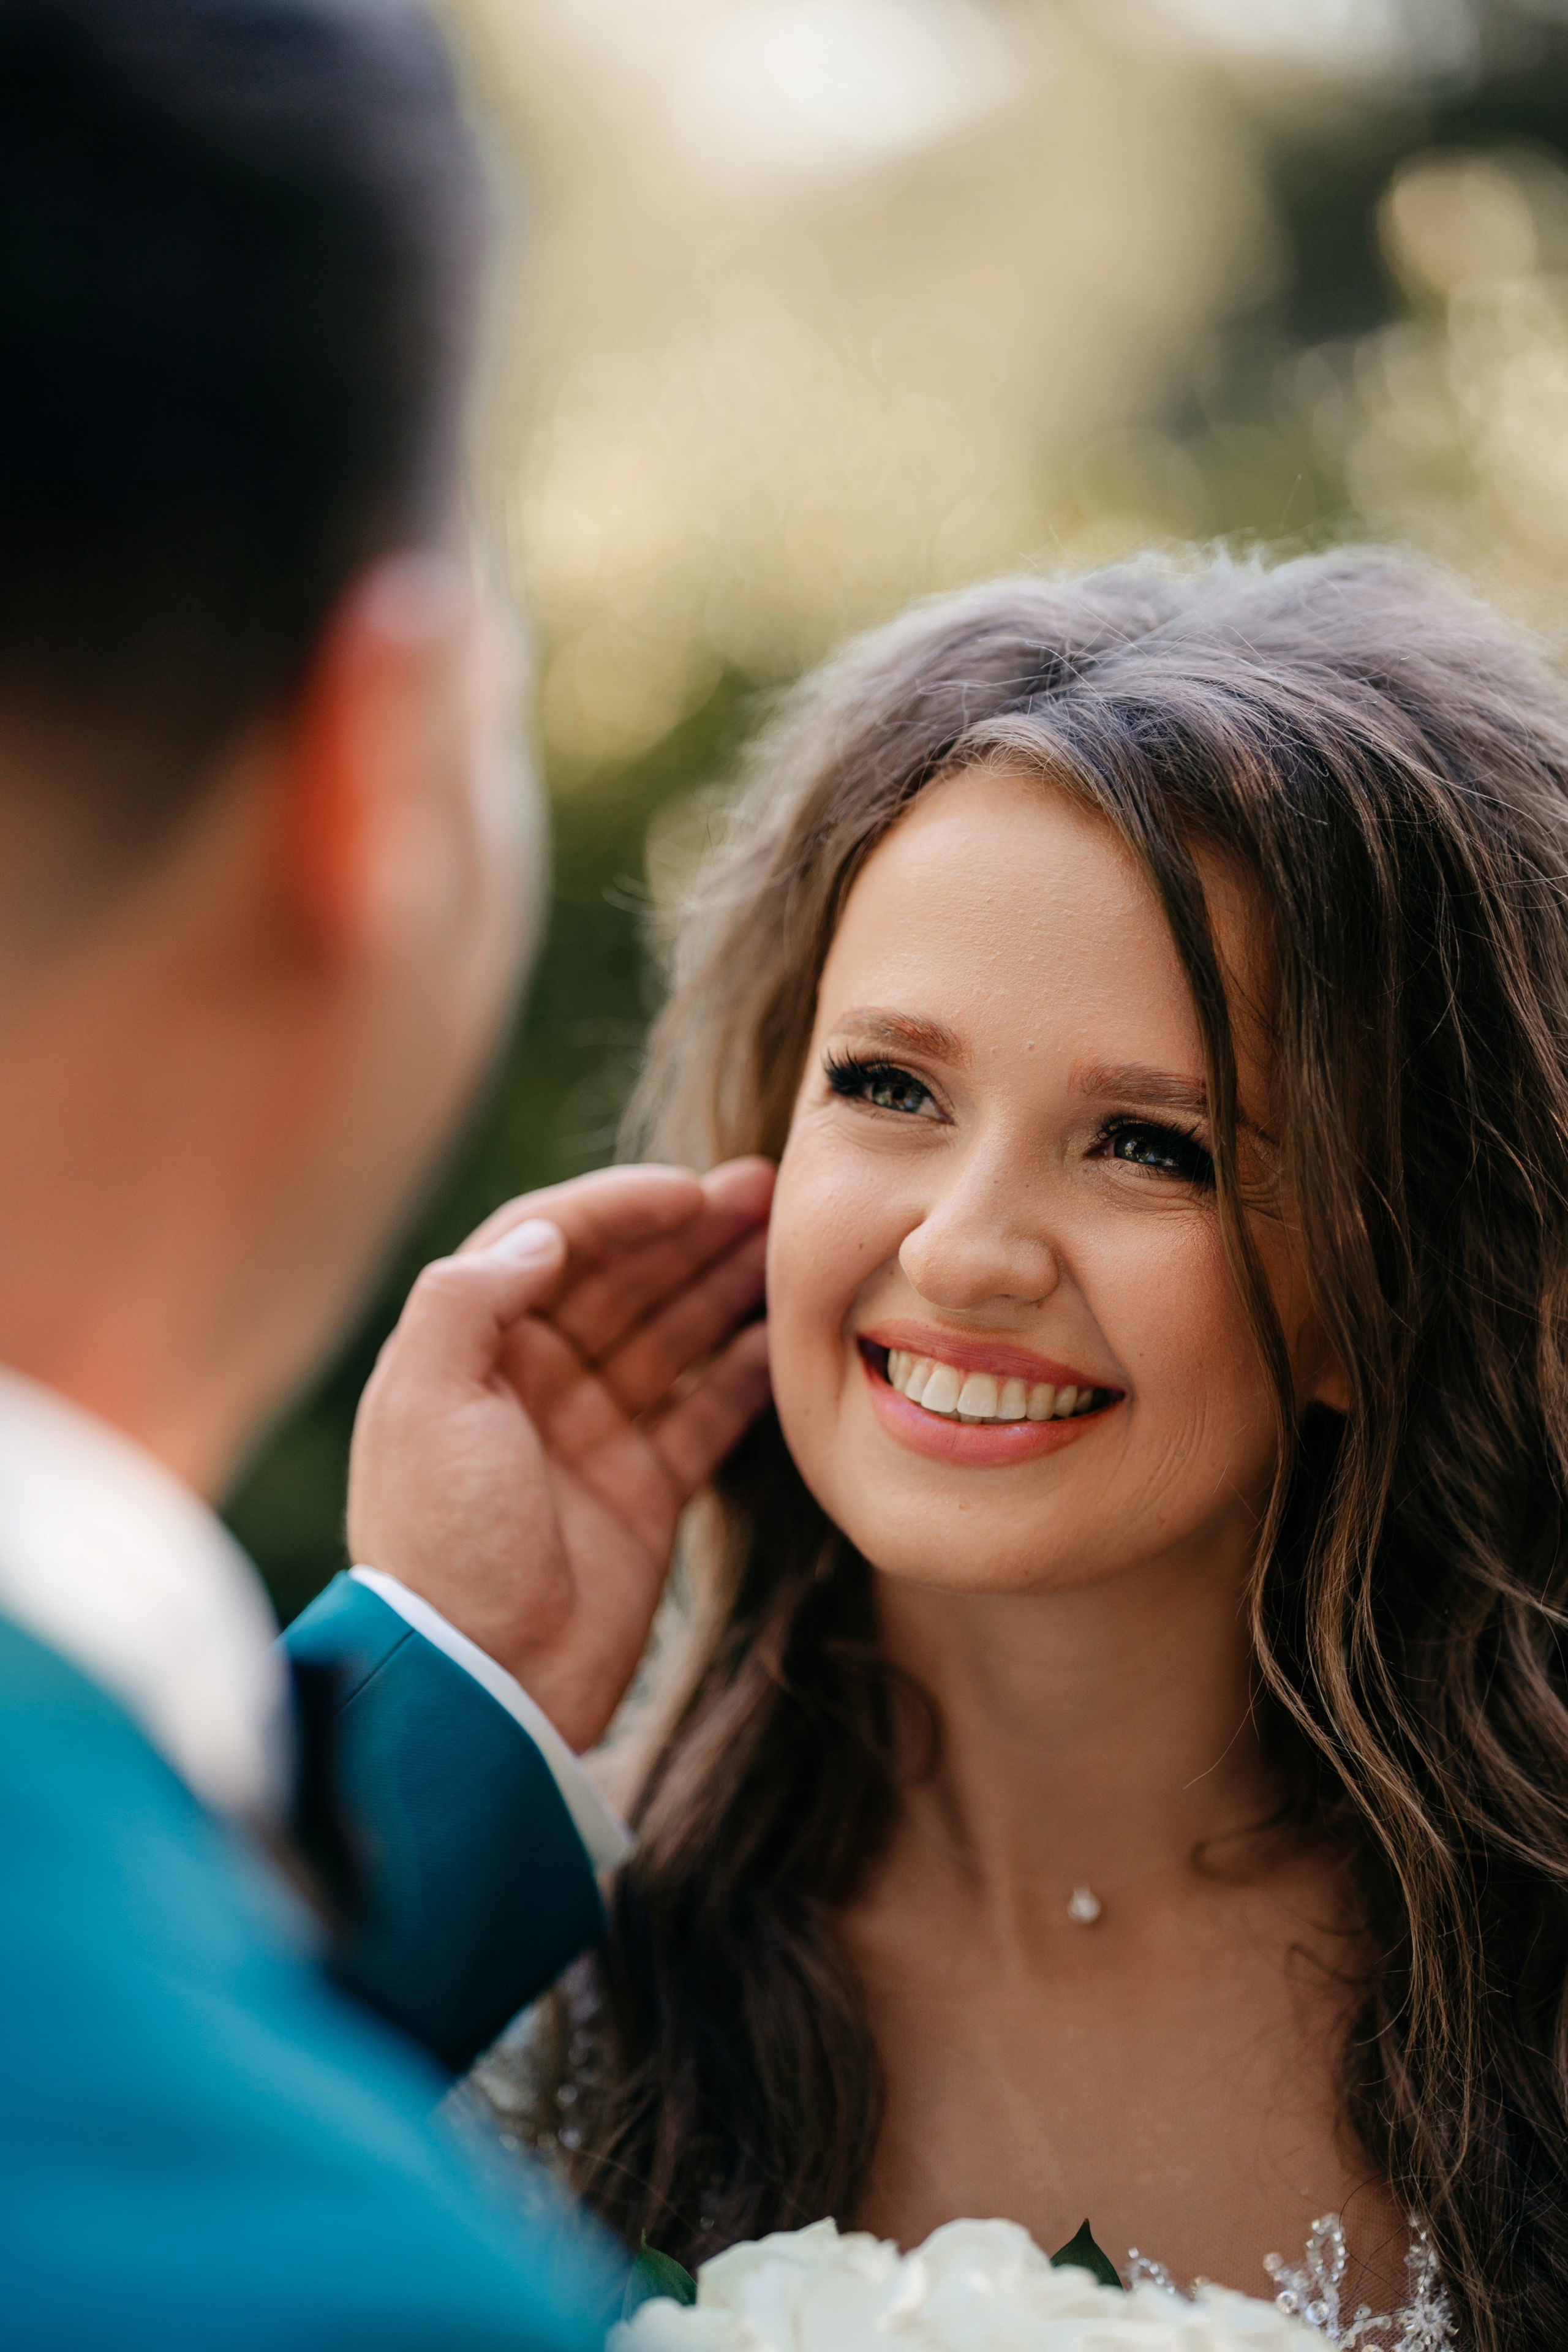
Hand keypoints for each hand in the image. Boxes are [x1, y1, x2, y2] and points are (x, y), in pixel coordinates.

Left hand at [347, 1160, 772, 1752]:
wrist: (482, 1682)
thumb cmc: (440, 1539)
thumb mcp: (423, 1402)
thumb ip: (468, 1299)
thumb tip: (546, 1234)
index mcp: (470, 1351)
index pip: (550, 1244)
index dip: (620, 1208)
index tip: (690, 1191)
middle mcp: (531, 1383)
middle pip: (622, 1281)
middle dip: (690, 1232)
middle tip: (767, 1193)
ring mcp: (592, 1436)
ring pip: (671, 1336)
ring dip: (725, 1285)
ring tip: (788, 1244)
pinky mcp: (643, 1491)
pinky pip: (703, 1413)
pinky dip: (743, 1374)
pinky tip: (784, 1337)